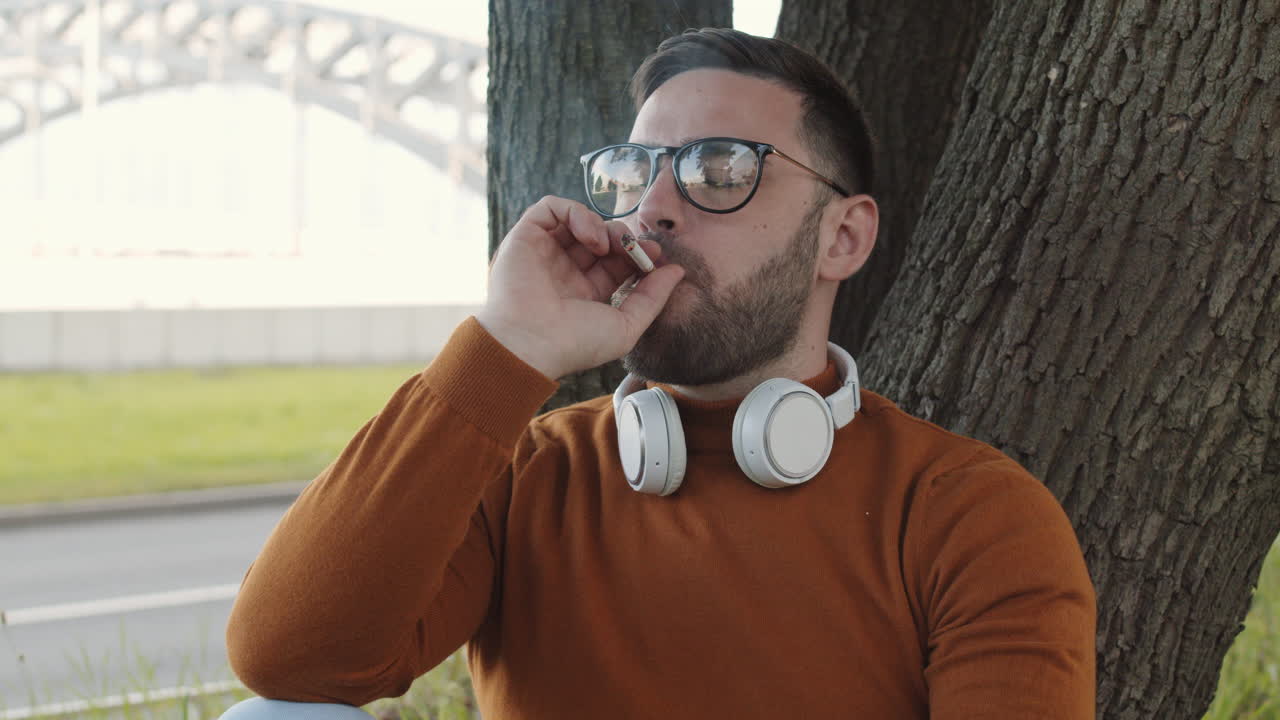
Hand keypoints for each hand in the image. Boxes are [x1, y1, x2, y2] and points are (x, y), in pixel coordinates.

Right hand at [476, 195, 685, 378]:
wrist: (530, 343)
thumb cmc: (575, 344)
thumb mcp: (626, 326)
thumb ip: (653, 298)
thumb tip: (677, 271)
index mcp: (584, 292)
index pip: (617, 262)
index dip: (638, 254)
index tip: (657, 255)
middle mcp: (563, 271)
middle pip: (601, 239)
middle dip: (624, 238)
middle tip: (637, 246)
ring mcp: (543, 253)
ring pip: (578, 221)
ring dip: (602, 226)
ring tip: (608, 245)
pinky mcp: (525, 237)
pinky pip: (551, 208)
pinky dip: (575, 213)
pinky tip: (589, 237)